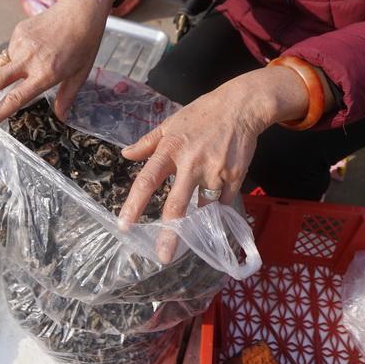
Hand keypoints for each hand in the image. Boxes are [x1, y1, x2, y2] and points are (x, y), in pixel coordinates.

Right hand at [0, 0, 116, 122]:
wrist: (80, 10)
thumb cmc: (84, 44)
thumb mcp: (80, 74)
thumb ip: (67, 97)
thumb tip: (60, 117)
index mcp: (45, 74)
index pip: (16, 98)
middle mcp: (29, 59)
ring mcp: (20, 43)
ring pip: (4, 65)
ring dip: (6, 72)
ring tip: (31, 64)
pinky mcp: (18, 32)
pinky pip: (11, 50)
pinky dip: (17, 56)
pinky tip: (35, 49)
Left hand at [118, 65, 309, 261]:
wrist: (240, 107)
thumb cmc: (201, 114)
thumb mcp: (170, 123)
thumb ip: (147, 142)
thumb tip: (125, 154)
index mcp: (170, 149)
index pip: (148, 180)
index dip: (135, 204)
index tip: (124, 226)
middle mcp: (191, 163)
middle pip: (177, 204)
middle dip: (170, 234)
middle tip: (163, 256)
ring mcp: (214, 171)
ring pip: (203, 208)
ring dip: (197, 225)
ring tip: (193, 240)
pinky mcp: (234, 176)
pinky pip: (224, 202)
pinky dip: (218, 210)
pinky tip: (215, 217)